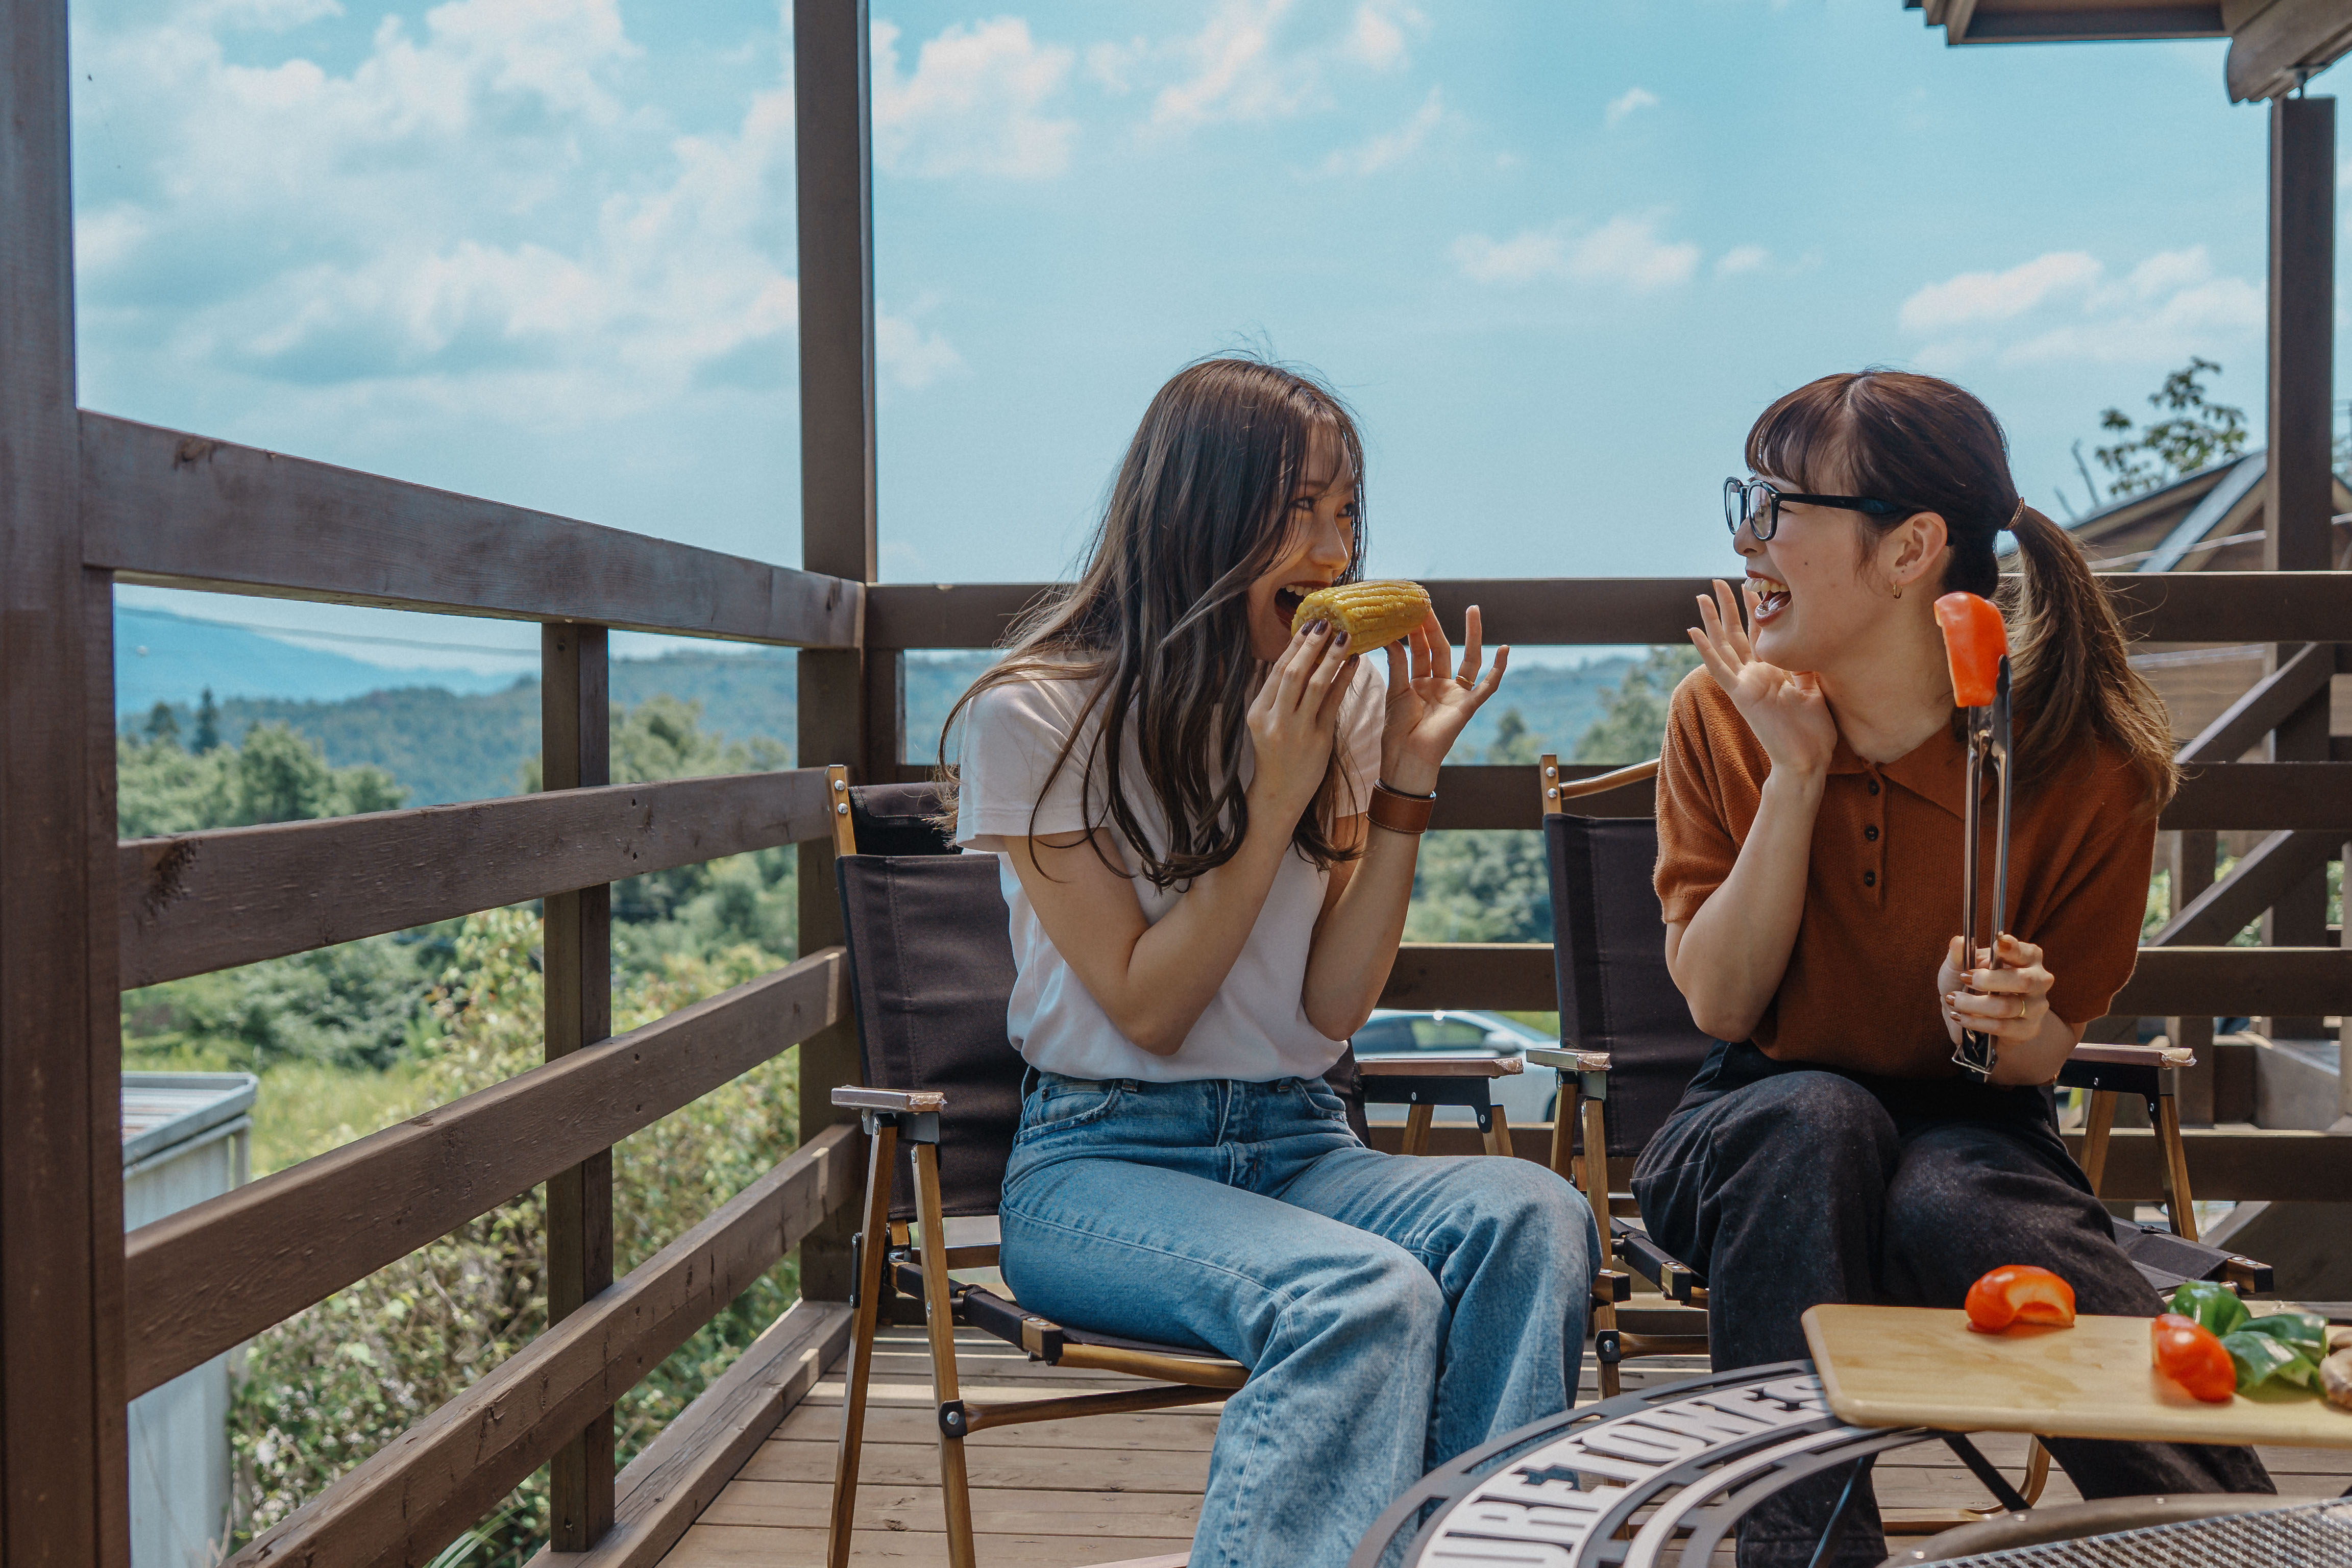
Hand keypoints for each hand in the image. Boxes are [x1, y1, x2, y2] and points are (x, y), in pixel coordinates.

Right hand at [1247, 619, 1356, 824]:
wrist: (1279, 794)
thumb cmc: (1275, 754)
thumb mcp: (1266, 723)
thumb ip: (1277, 694)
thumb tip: (1295, 656)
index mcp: (1257, 711)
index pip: (1277, 670)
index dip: (1293, 646)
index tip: (1308, 625)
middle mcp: (1275, 719)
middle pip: (1294, 672)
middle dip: (1311, 645)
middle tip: (1326, 623)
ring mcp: (1297, 730)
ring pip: (1315, 684)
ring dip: (1331, 657)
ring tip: (1345, 637)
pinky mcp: (1319, 740)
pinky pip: (1333, 703)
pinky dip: (1344, 680)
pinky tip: (1355, 664)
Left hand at [1379, 606, 1508, 794]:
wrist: (1406, 759)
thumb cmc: (1397, 732)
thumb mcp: (1395, 692)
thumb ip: (1398, 664)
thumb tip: (1394, 638)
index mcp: (1418, 683)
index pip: (1420, 650)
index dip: (1416, 631)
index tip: (1410, 608)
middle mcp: (1439, 685)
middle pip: (1440, 648)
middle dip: (1435, 626)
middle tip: (1428, 603)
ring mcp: (1455, 694)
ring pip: (1467, 658)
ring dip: (1471, 635)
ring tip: (1473, 610)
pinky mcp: (1467, 706)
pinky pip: (1487, 686)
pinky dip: (1498, 669)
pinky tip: (1505, 649)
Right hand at [1687, 580, 1836, 780]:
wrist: (1808, 761)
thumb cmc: (1814, 732)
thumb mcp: (1816, 689)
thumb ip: (1805, 666)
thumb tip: (1807, 641)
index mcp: (1773, 672)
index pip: (1759, 633)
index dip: (1754, 608)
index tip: (1753, 584)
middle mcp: (1755, 675)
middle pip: (1736, 633)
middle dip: (1728, 606)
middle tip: (1717, 581)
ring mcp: (1745, 684)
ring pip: (1723, 646)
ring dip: (1712, 620)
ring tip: (1701, 596)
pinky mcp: (1740, 696)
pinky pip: (1719, 669)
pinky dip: (1705, 650)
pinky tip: (1693, 630)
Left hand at [1939, 933, 2053, 1047]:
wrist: (1976, 1017)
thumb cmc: (1970, 984)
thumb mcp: (1959, 966)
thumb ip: (1958, 954)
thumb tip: (1957, 941)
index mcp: (2027, 957)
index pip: (2026, 952)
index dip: (2014, 948)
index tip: (1998, 944)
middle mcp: (2039, 980)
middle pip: (2023, 981)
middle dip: (1988, 980)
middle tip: (1964, 978)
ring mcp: (2036, 1007)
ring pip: (2007, 1006)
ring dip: (1974, 1004)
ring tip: (1953, 999)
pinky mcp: (2027, 1029)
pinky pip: (2001, 1026)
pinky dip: (1976, 1021)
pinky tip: (1959, 1017)